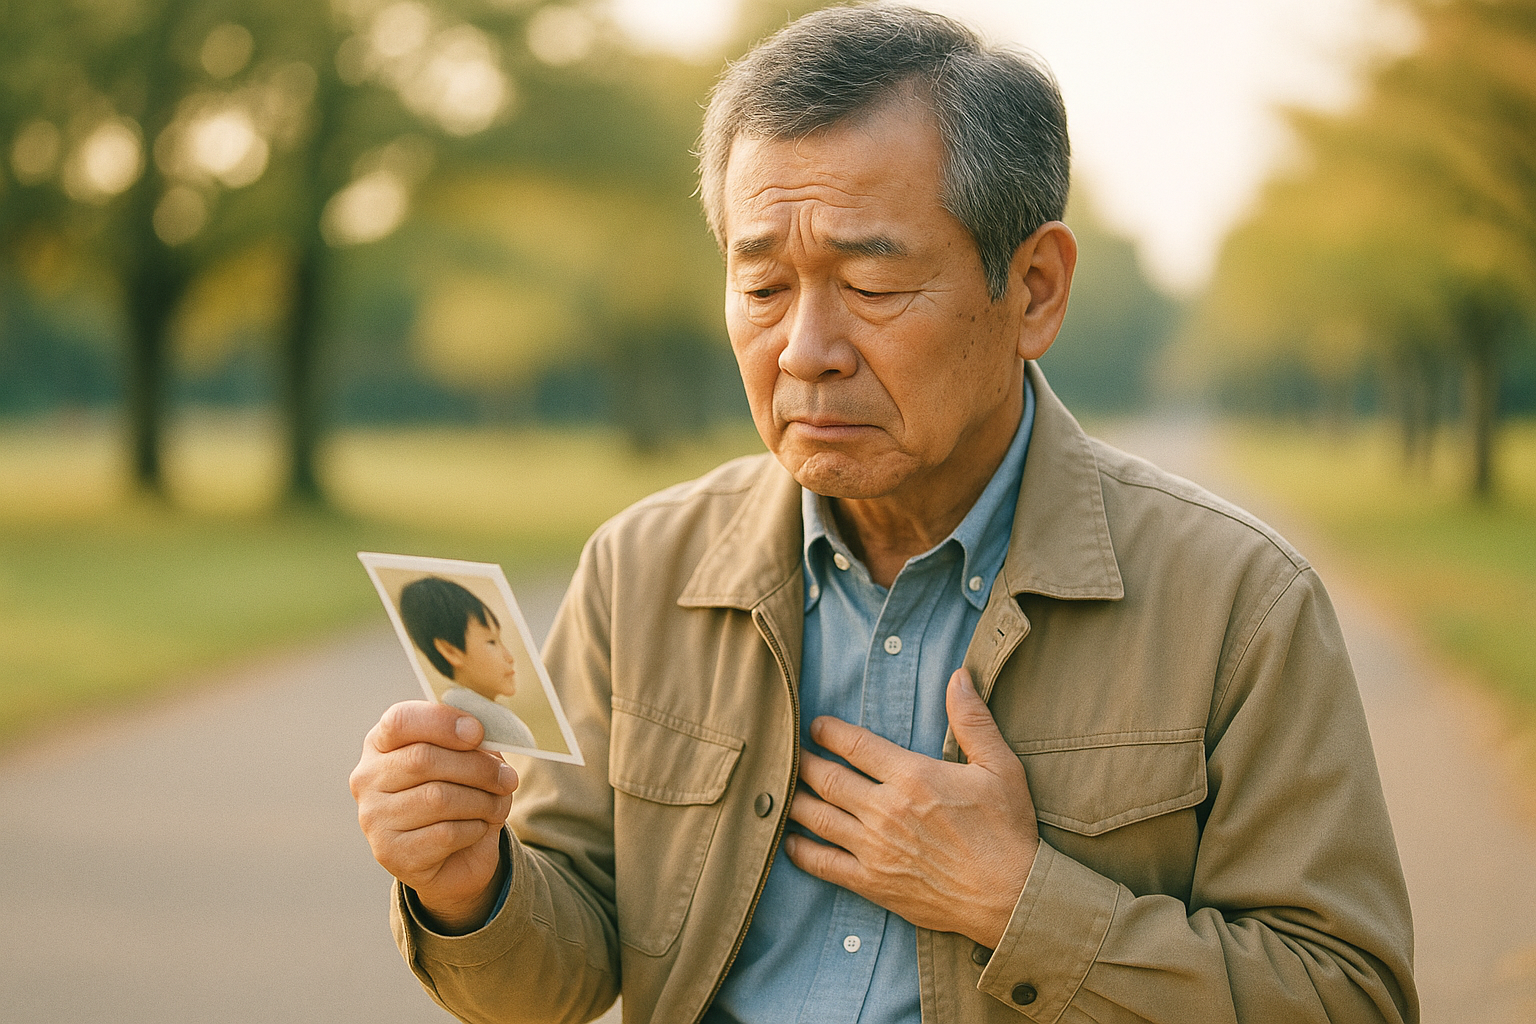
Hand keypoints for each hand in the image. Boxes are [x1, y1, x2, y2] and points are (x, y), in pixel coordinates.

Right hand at [350, 700, 517, 932]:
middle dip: (477, 767)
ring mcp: (374, 818)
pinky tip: (477, 828)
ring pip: (437, 798)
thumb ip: (471, 740)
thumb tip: (486, 731)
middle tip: (508, 778)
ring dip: (481, 801)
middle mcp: (368, 778)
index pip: (400, 721)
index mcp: (381, 743)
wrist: (456, 857)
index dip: (441, 722)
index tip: (478, 732)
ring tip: (498, 804)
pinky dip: (473, 829)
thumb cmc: (460, 794)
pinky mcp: (390, 852)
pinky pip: (444, 834)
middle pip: (423, 759)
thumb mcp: (468, 759)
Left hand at [784, 668, 1038, 947]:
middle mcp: (886, 810)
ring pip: (816, 817)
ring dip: (793, 799)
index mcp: (913, 776)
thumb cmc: (1008, 830)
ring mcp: (875, 849)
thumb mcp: (1000, 767)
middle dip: (801, 761)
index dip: (829, 731)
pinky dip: (800, 850)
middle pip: (825, 778)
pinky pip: (823, 864)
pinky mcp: (873, 883)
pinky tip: (790, 840)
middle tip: (789, 752)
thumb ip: (973, 719)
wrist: (1012, 898)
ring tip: (782, 787)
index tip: (817, 726)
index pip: (854, 744)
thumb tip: (958, 675)